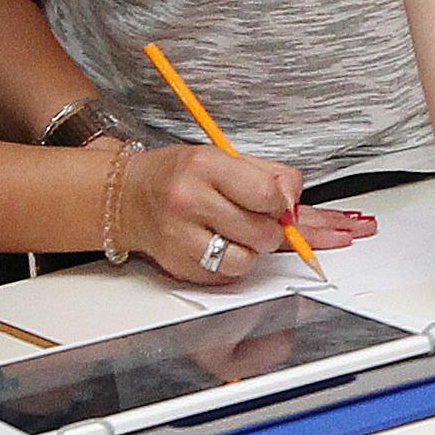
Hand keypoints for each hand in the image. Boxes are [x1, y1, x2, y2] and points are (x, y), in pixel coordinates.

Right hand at [136, 140, 374, 285]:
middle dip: (272, 230)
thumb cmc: (180, 175)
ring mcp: (181, 237)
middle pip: (263, 233)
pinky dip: (232, 265)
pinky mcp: (178, 265)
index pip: (269, 195)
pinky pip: (226, 277)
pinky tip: (220, 245)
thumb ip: (271, 177)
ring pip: (247, 261)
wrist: (128, 196)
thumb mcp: (225, 158)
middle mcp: (190, 201)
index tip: (282, 205)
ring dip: (252, 250)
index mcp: (206, 166)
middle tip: (257, 218)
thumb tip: (306, 211)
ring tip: (237, 233)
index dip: (285, 205)